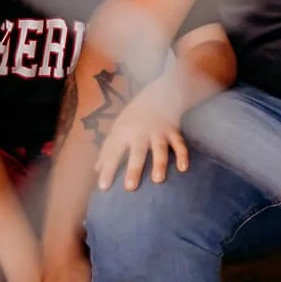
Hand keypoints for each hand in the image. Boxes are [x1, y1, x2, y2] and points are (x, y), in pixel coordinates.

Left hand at [93, 73, 190, 191]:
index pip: (114, 152)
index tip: (103, 187)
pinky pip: (179, 144)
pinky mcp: (173, 131)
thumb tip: (96, 169)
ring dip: (159, 163)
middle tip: (130, 188)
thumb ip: (108, 148)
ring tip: (158, 180)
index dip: (108, 169)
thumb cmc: (134, 116)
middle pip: (137, 152)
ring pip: (159, 148)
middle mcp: (141, 133)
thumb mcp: (118, 127)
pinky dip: (183, 155)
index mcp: (124, 132)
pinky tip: (184, 168)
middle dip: (134, 169)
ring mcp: (158, 132)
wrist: (160, 94)